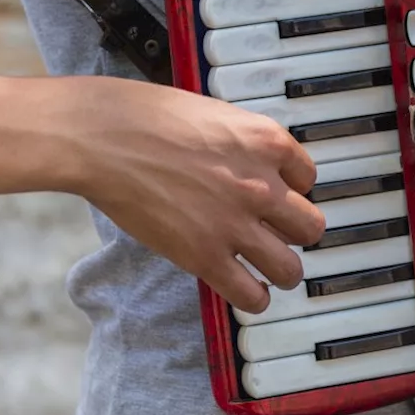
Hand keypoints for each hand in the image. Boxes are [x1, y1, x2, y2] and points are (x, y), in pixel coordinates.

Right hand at [57, 76, 324, 313]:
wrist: (104, 137)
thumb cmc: (149, 118)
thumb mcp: (219, 115)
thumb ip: (246, 145)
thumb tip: (259, 167)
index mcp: (268, 143)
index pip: (309, 179)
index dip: (292, 190)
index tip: (277, 196)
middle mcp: (262, 185)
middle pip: (310, 227)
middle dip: (296, 232)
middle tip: (278, 234)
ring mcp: (235, 223)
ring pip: (289, 269)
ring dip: (282, 271)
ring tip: (269, 269)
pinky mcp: (204, 256)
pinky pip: (250, 295)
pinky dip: (254, 299)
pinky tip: (248, 290)